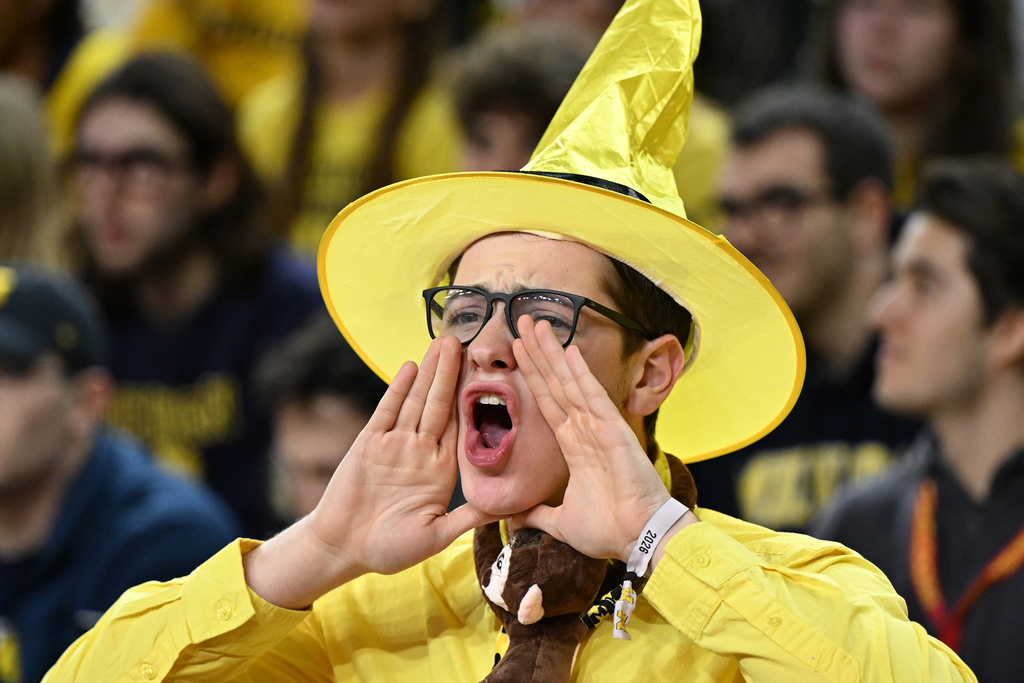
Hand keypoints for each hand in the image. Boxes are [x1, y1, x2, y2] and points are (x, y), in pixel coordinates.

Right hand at [245, 335, 498, 606]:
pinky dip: (399, 390)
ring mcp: (394, 445)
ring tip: (442, 343)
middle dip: (450, 373)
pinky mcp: (368, 443)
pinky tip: (410, 368)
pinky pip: (387, 411)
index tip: (487, 373)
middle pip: (439, 404)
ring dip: (429, 373)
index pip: (460, 426)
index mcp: (441, 470)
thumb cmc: (390, 549)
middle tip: (464, 341)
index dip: (472, 399)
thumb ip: (467, 518)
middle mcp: (420, 451)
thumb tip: (506, 509)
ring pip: (415, 401)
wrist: (343, 548)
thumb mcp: (436, 536)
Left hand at [509, 316, 672, 562]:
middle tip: (521, 322)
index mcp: (574, 446)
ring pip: (570, 382)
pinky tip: (568, 349)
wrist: (637, 540)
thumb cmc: (608, 530)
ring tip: (535, 325)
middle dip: (538, 353)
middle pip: (555, 383)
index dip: (532, 375)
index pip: (547, 402)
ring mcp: (600, 427)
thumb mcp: (560, 522)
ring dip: (552, 353)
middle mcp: (585, 429)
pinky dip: (580, 373)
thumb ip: (537, 514)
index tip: (516, 352)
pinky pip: (593, 396)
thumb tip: (511, 518)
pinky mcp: (614, 430)